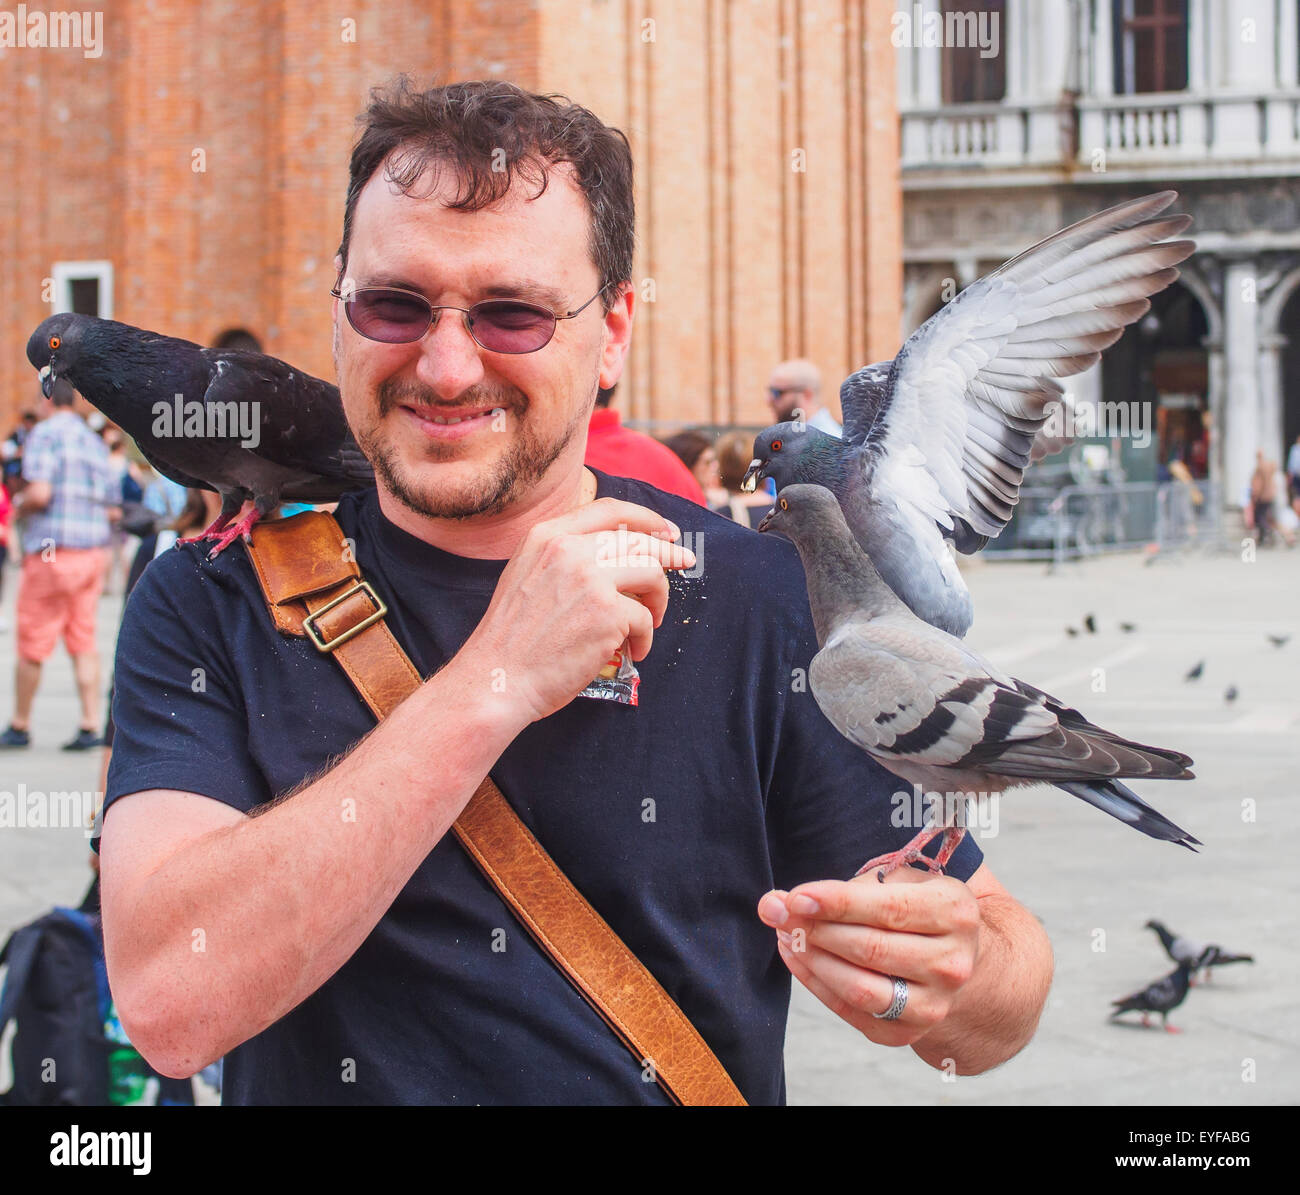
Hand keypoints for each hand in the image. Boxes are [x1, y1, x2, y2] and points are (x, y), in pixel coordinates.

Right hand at [458, 497, 694, 723]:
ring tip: (650, 622)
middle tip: (684, 563)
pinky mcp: (608, 613)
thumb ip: (565, 557)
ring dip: (658, 600)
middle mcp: (569, 549)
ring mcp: (590, 580)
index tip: (666, 531)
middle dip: (668, 553)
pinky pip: (645, 619)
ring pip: (651, 574)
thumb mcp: (527, 575)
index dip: (645, 518)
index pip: (609, 510)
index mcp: (547, 535)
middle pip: (639, 541)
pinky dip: (645, 638)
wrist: (497, 678)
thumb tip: (619, 555)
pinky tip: (634, 651)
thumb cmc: (512, 638)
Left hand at [758, 868, 980, 1046]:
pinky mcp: (907, 1033)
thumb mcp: (897, 882)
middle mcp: (952, 963)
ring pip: (860, 987)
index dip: (837, 903)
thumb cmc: (914, 909)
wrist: (950, 959)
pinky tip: (796, 956)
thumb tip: (778, 902)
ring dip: (812, 959)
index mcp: (954, 912)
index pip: (889, 909)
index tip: (795, 897)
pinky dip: (814, 983)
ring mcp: (934, 1004)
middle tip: (778, 911)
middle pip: (871, 949)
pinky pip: (850, 1011)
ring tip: (786, 934)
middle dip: (815, 929)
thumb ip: (844, 888)